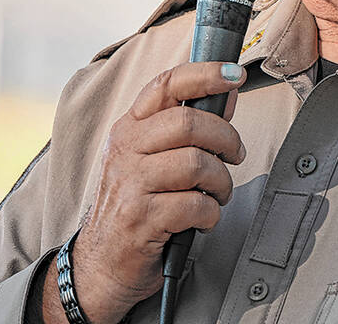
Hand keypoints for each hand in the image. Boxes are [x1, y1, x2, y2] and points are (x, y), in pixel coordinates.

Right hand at [52, 62, 247, 323]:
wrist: (102, 263)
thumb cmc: (136, 204)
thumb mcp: (153, 158)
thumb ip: (189, 126)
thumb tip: (227, 93)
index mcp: (130, 128)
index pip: (166, 85)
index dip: (205, 74)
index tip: (234, 74)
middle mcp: (125, 150)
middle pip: (189, 123)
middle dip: (226, 138)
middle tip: (234, 155)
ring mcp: (130, 184)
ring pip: (197, 163)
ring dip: (221, 181)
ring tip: (218, 193)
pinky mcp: (140, 219)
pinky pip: (195, 205)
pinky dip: (211, 213)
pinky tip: (204, 218)